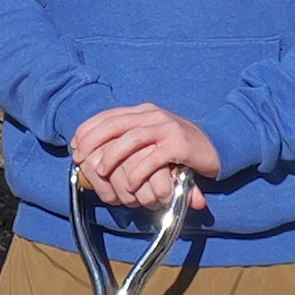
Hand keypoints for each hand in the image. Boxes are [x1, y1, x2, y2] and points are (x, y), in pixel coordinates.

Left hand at [69, 101, 224, 212]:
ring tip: (100, 171)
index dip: (88, 129)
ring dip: (112, 156)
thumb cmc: (180, 147)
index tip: (75, 145)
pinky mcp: (179, 144)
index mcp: (144, 111)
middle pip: (115, 124)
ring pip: (131, 138)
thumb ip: (131, 140)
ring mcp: (167, 128)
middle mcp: (154, 115)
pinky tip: (129, 183)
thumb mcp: (153, 138)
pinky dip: (138, 172)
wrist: (219, 144)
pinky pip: (152, 158)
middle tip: (81, 159)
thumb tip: (97, 154)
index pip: (108, 115)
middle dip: (93, 141)